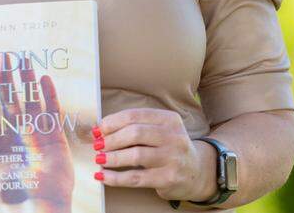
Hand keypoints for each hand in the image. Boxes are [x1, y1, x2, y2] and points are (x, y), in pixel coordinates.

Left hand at [0, 65, 75, 211]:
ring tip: (23, 59)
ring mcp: (36, 134)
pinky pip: (52, 110)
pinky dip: (49, 94)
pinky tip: (44, 78)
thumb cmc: (6, 194)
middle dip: (7, 78)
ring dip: (27, 79)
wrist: (37, 202)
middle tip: (4, 56)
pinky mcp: (56, 137)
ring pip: (31, 100)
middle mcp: (17, 136)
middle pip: (11, 100)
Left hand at [92, 108, 215, 202]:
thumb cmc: (168, 148)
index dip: (112, 122)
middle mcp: (174, 137)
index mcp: (169, 119)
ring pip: (135, 156)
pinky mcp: (168, 178)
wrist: (197, 172)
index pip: (135, 115)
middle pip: (135, 133)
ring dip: (111, 158)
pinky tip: (103, 176)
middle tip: (97, 145)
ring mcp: (172, 158)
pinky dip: (115, 178)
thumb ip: (135, 127)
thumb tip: (100, 130)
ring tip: (99, 159)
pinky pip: (135, 178)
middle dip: (111, 139)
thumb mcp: (160, 130)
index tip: (99, 130)